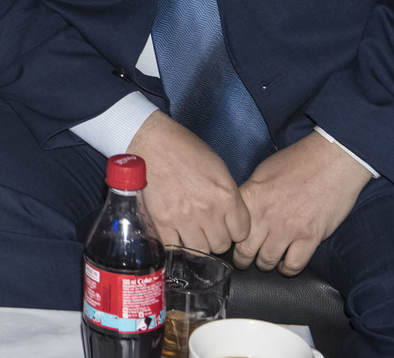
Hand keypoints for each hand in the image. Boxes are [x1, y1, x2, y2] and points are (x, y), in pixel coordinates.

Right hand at [126, 111, 249, 253]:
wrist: (152, 141)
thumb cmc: (185, 149)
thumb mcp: (218, 168)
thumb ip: (227, 197)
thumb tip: (230, 218)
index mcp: (226, 196)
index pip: (241, 233)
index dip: (233, 230)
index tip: (225, 226)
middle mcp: (208, 211)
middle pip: (221, 245)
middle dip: (215, 237)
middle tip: (205, 227)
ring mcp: (184, 219)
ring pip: (200, 251)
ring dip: (196, 244)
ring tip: (189, 230)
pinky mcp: (161, 222)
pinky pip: (175, 249)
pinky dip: (176, 245)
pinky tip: (174, 234)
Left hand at [234, 132, 369, 275]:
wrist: (332, 159)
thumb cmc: (298, 161)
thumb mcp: (263, 172)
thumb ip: (250, 194)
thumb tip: (241, 211)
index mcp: (251, 196)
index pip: (230, 228)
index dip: (228, 238)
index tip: (230, 243)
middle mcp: (266, 215)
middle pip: (245, 251)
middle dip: (242, 259)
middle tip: (243, 260)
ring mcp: (288, 228)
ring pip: (267, 261)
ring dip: (264, 264)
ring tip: (264, 262)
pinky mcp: (310, 237)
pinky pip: (294, 264)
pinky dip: (288, 269)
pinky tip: (286, 264)